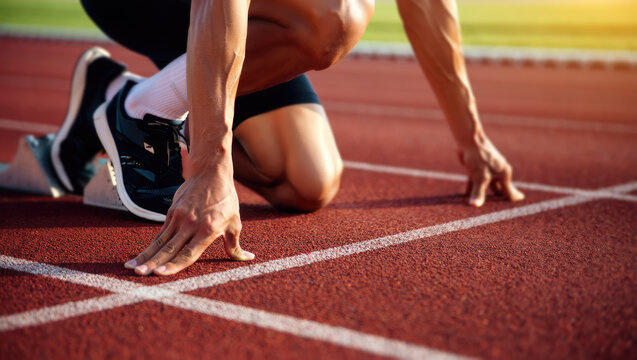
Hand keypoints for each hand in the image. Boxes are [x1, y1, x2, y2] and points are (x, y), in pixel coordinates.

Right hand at [124, 168, 253, 275]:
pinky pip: (160, 234)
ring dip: (145, 257)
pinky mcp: (172, 212)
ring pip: (160, 242)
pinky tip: (139, 257)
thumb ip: (235, 245)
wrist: (211, 172)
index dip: (174, 266)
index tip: (160, 274)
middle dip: (153, 264)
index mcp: (207, 230)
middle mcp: (191, 225)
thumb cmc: (226, 199)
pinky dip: (150, 247)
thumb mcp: (234, 222)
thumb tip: (247, 258)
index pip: (188, 253)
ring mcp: (179, 218)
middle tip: (139, 275)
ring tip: (132, 269)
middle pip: (169, 249)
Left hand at [457, 137, 524, 206]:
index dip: (513, 199)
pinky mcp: (479, 166)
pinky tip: (467, 194)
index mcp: (504, 174)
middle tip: (501, 209)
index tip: (520, 203)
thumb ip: (478, 193)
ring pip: (487, 185)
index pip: (509, 191)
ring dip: (484, 193)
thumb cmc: (478, 157)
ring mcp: (489, 168)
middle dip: (498, 198)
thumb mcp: (479, 177)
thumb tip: (475, 206)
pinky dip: (473, 187)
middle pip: (500, 189)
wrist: (470, 139)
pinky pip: (477, 180)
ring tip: (483, 204)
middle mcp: (499, 171)